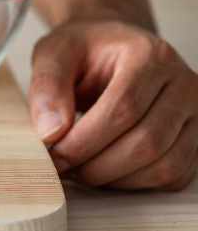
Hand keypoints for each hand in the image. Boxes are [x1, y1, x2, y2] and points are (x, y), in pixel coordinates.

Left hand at [29, 19, 197, 190]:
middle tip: (60, 166)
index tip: (53, 153)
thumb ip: (48, 85)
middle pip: (147, 141)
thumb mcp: (54, 52)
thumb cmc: (85, 50)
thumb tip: (50, 132)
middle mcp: (183, 84)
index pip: (125, 106)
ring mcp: (195, 114)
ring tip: (77, 168)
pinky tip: (103, 170)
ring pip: (163, 165)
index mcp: (150, 55)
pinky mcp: (195, 140)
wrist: (112, 48)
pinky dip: (133, 182)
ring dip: (113, 178)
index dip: (85, 139)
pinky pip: (171, 175)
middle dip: (96, 164)